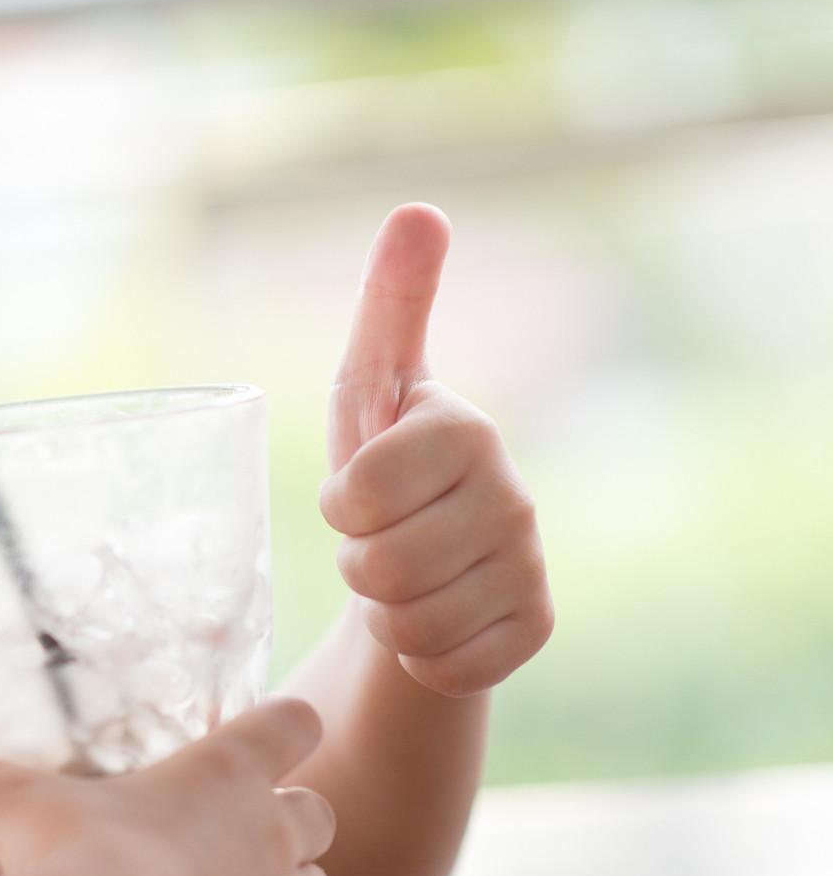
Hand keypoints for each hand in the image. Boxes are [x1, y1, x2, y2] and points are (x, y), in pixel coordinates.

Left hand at [323, 205, 553, 697]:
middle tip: (373, 543)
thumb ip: (391, 302)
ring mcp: (530, 563)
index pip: (359, 494)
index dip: (339, 504)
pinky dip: (420, 655)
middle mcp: (513, 494)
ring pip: (409, 622)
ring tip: (399, 579)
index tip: (355, 492)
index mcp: (465, 430)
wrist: (422, 560)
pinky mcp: (536, 626)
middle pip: (379, 566)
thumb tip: (420, 210)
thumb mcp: (369, 387)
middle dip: (355, 563)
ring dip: (382, 611)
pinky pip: (444, 665)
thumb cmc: (384, 463)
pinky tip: (433, 619)